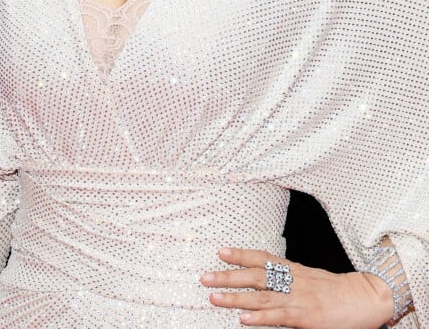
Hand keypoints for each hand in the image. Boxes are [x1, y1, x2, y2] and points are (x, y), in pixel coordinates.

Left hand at [201, 247, 393, 327]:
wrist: (365, 298)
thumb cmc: (337, 291)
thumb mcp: (311, 280)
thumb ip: (290, 280)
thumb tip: (267, 284)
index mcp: (293, 270)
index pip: (262, 258)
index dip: (240, 254)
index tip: (220, 251)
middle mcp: (292, 280)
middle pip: (254, 275)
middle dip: (228, 276)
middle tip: (205, 277)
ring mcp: (298, 298)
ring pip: (261, 296)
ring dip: (235, 297)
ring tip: (214, 297)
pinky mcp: (305, 317)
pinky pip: (278, 316)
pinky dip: (259, 317)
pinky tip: (242, 319)